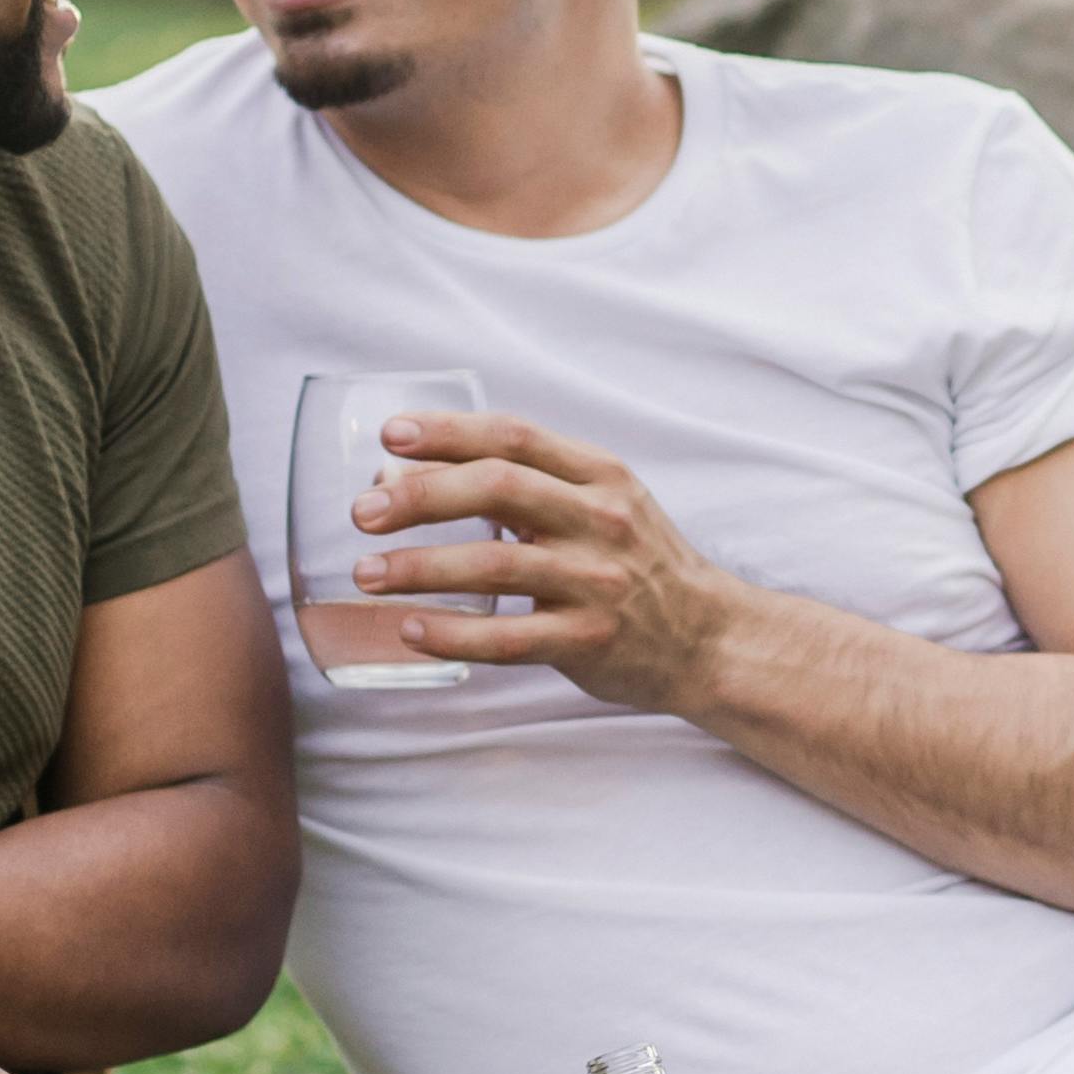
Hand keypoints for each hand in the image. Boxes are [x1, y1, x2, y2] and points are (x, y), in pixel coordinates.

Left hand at [347, 416, 752, 716]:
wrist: (710, 638)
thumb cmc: (638, 565)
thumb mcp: (602, 504)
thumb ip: (527, 486)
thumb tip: (411, 474)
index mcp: (601, 476)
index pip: (516, 437)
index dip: (449, 432)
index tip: (391, 435)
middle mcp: (601, 521)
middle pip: (500, 489)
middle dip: (421, 496)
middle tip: (363, 512)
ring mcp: (597, 582)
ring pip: (495, 565)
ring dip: (420, 567)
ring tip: (366, 574)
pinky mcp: (589, 641)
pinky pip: (509, 639)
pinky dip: (453, 634)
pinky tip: (411, 630)